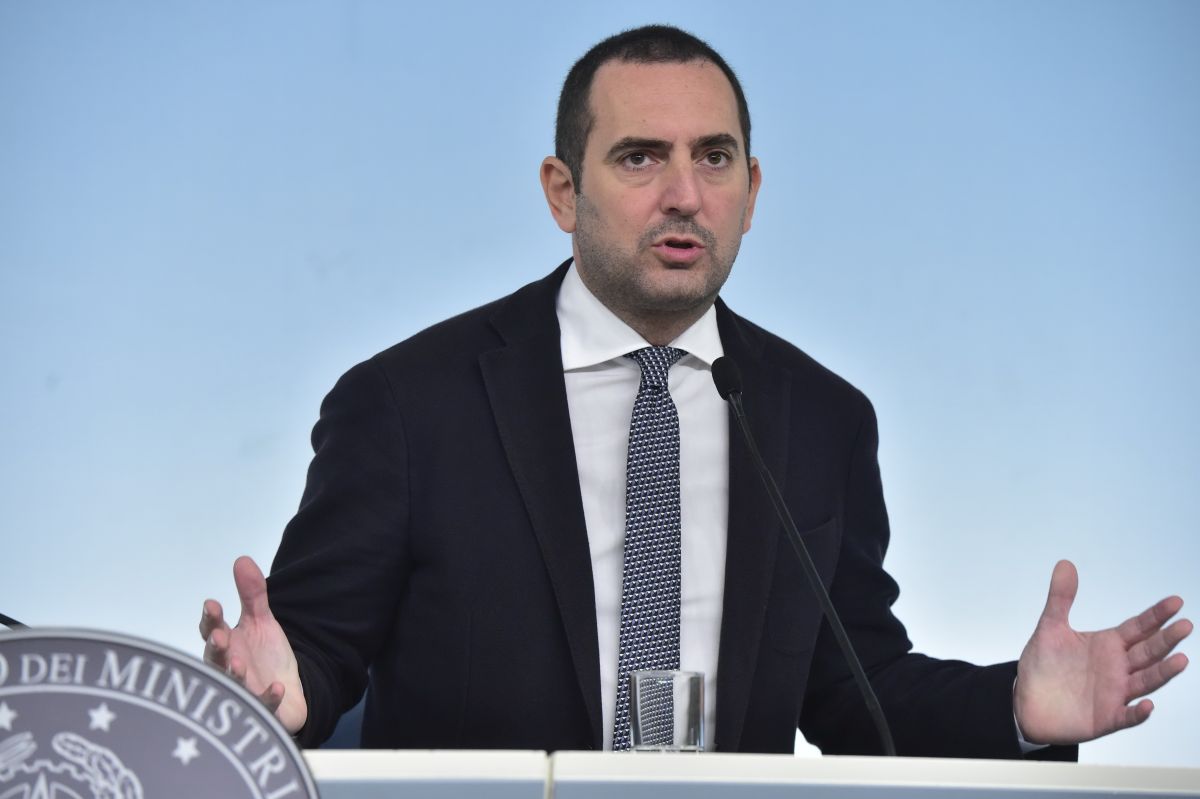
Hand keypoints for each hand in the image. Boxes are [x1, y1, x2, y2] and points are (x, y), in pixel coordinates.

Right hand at [199, 556, 307, 733]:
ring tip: (238, 665)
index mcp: (226, 644)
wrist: (289, 690)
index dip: (211, 619)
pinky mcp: (261, 709)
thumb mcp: (261, 621)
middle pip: (216, 658)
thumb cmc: (265, 657)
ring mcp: (243, 690)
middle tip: (220, 639)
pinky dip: (267, 698)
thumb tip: (242, 559)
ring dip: (233, 675)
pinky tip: (277, 688)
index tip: (212, 605)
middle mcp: (228, 668)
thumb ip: (252, 595)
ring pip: (232, 684)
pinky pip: (262, 706)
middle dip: (216, 649)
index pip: (212, 629)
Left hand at [1014, 560, 1190, 745]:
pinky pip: (1126, 716)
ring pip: (1145, 681)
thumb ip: (1060, 598)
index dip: (1156, 615)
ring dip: (1163, 672)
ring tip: (1181, 659)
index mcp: (1108, 644)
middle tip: (1185, 625)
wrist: (1027, 702)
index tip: (1176, 601)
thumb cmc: (1044, 666)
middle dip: (1167, 639)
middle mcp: (1118, 667)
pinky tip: (1148, 706)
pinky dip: (1138, 713)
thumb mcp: (1050, 628)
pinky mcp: (1106, 718)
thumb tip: (1065, 564)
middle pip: (1148, 652)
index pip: (1139, 627)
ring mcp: (1115, 693)